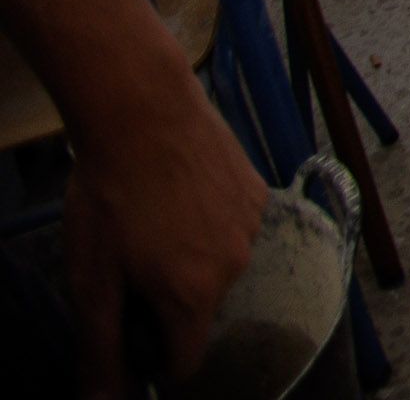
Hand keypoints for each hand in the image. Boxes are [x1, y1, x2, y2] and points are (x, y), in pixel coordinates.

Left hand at [65, 73, 265, 394]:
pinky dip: (210, 223)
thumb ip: (101, 345)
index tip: (127, 321)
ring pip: (218, 266)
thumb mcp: (90, 277)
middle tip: (130, 260)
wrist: (143, 111)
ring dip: (191, 258)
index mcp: (194, 295)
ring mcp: (251, 225)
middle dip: (168, 298)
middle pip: (201, 310)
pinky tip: (180, 194)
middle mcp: (234, 266)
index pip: (186, 359)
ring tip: (155, 220)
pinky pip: (235, 227)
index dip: (151, 352)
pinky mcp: (258, 190)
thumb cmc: (110, 194)